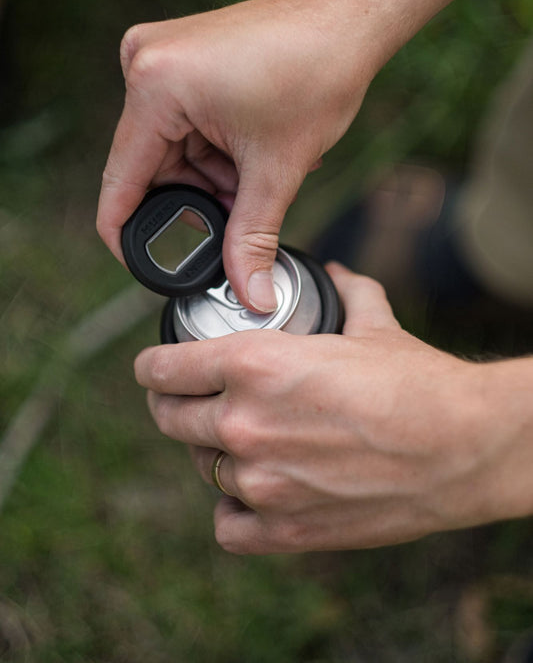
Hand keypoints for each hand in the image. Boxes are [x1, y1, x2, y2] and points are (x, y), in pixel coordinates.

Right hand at [96, 0, 374, 310]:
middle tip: (244, 204)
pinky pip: (180, 123)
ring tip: (259, 166)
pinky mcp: (178, 54)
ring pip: (170, 150)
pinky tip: (250, 145)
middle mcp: (143, 63)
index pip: (121, 184)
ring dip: (211, 174)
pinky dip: (213, 147)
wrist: (350, 18)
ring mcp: (160, 55)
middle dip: (196, 199)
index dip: (130, 237)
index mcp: (156, 88)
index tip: (148, 269)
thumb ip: (253, 240)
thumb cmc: (318, 71)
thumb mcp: (277, 169)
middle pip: (151, 168)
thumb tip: (250, 295)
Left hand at [134, 263, 528, 554]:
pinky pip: (227, 524)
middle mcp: (244, 422)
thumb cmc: (419, 383)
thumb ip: (345, 292)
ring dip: (216, 454)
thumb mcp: (373, 324)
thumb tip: (337, 273)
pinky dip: (235, 510)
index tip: (155, 370)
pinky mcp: (284, 529)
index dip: (153, 367)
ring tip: (243, 444)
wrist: (465, 446)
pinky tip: (254, 494)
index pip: (162, 369)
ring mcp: (260, 481)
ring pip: (203, 468)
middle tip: (193, 404)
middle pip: (170, 419)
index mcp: (254, 363)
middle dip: (175, 407)